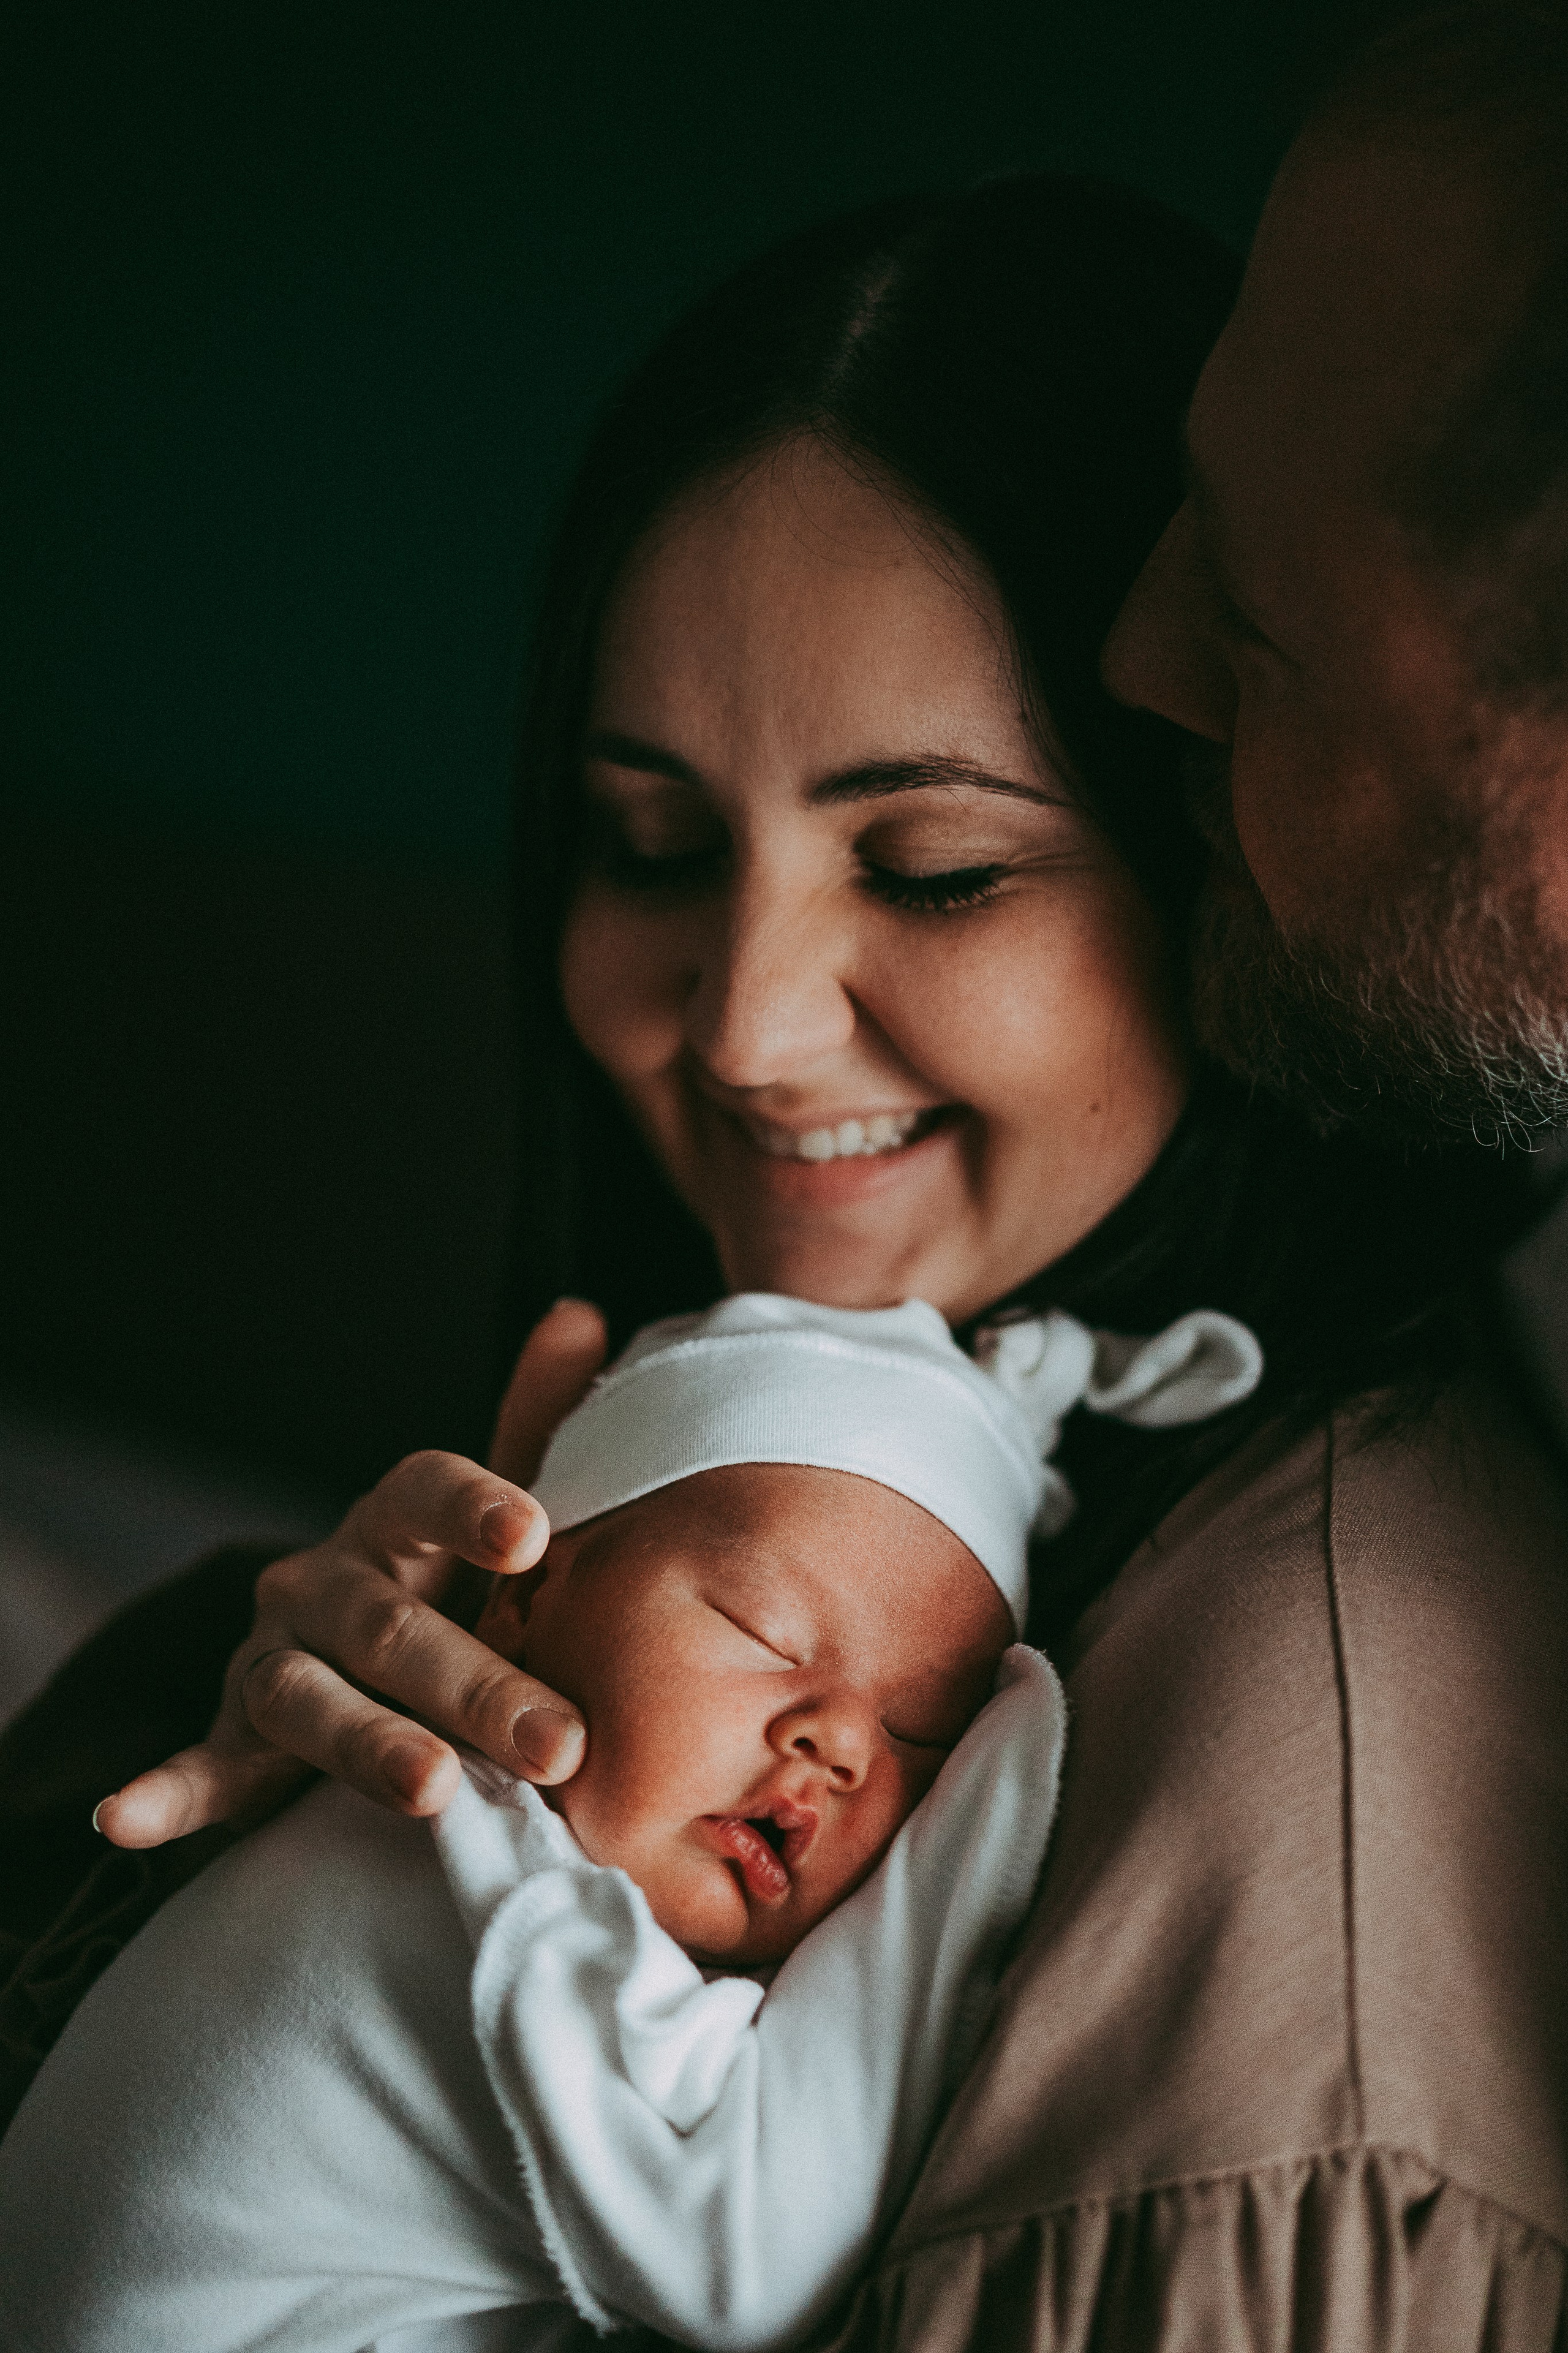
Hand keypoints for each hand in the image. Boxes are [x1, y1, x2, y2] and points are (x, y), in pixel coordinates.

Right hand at [93, 1299, 608, 1847]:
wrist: (360, 1666)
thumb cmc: (451, 1588)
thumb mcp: (494, 1520)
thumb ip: (534, 1427)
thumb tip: (577, 1314)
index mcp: (393, 1522)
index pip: (425, 1492)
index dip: (472, 1509)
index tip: (530, 1538)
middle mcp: (324, 1582)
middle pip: (392, 1627)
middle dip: (477, 1686)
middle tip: (558, 1743)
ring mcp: (271, 1659)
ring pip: (312, 1698)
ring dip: (370, 1745)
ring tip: (432, 1788)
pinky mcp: (235, 1740)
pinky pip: (202, 1768)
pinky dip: (163, 1793)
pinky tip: (127, 1816)